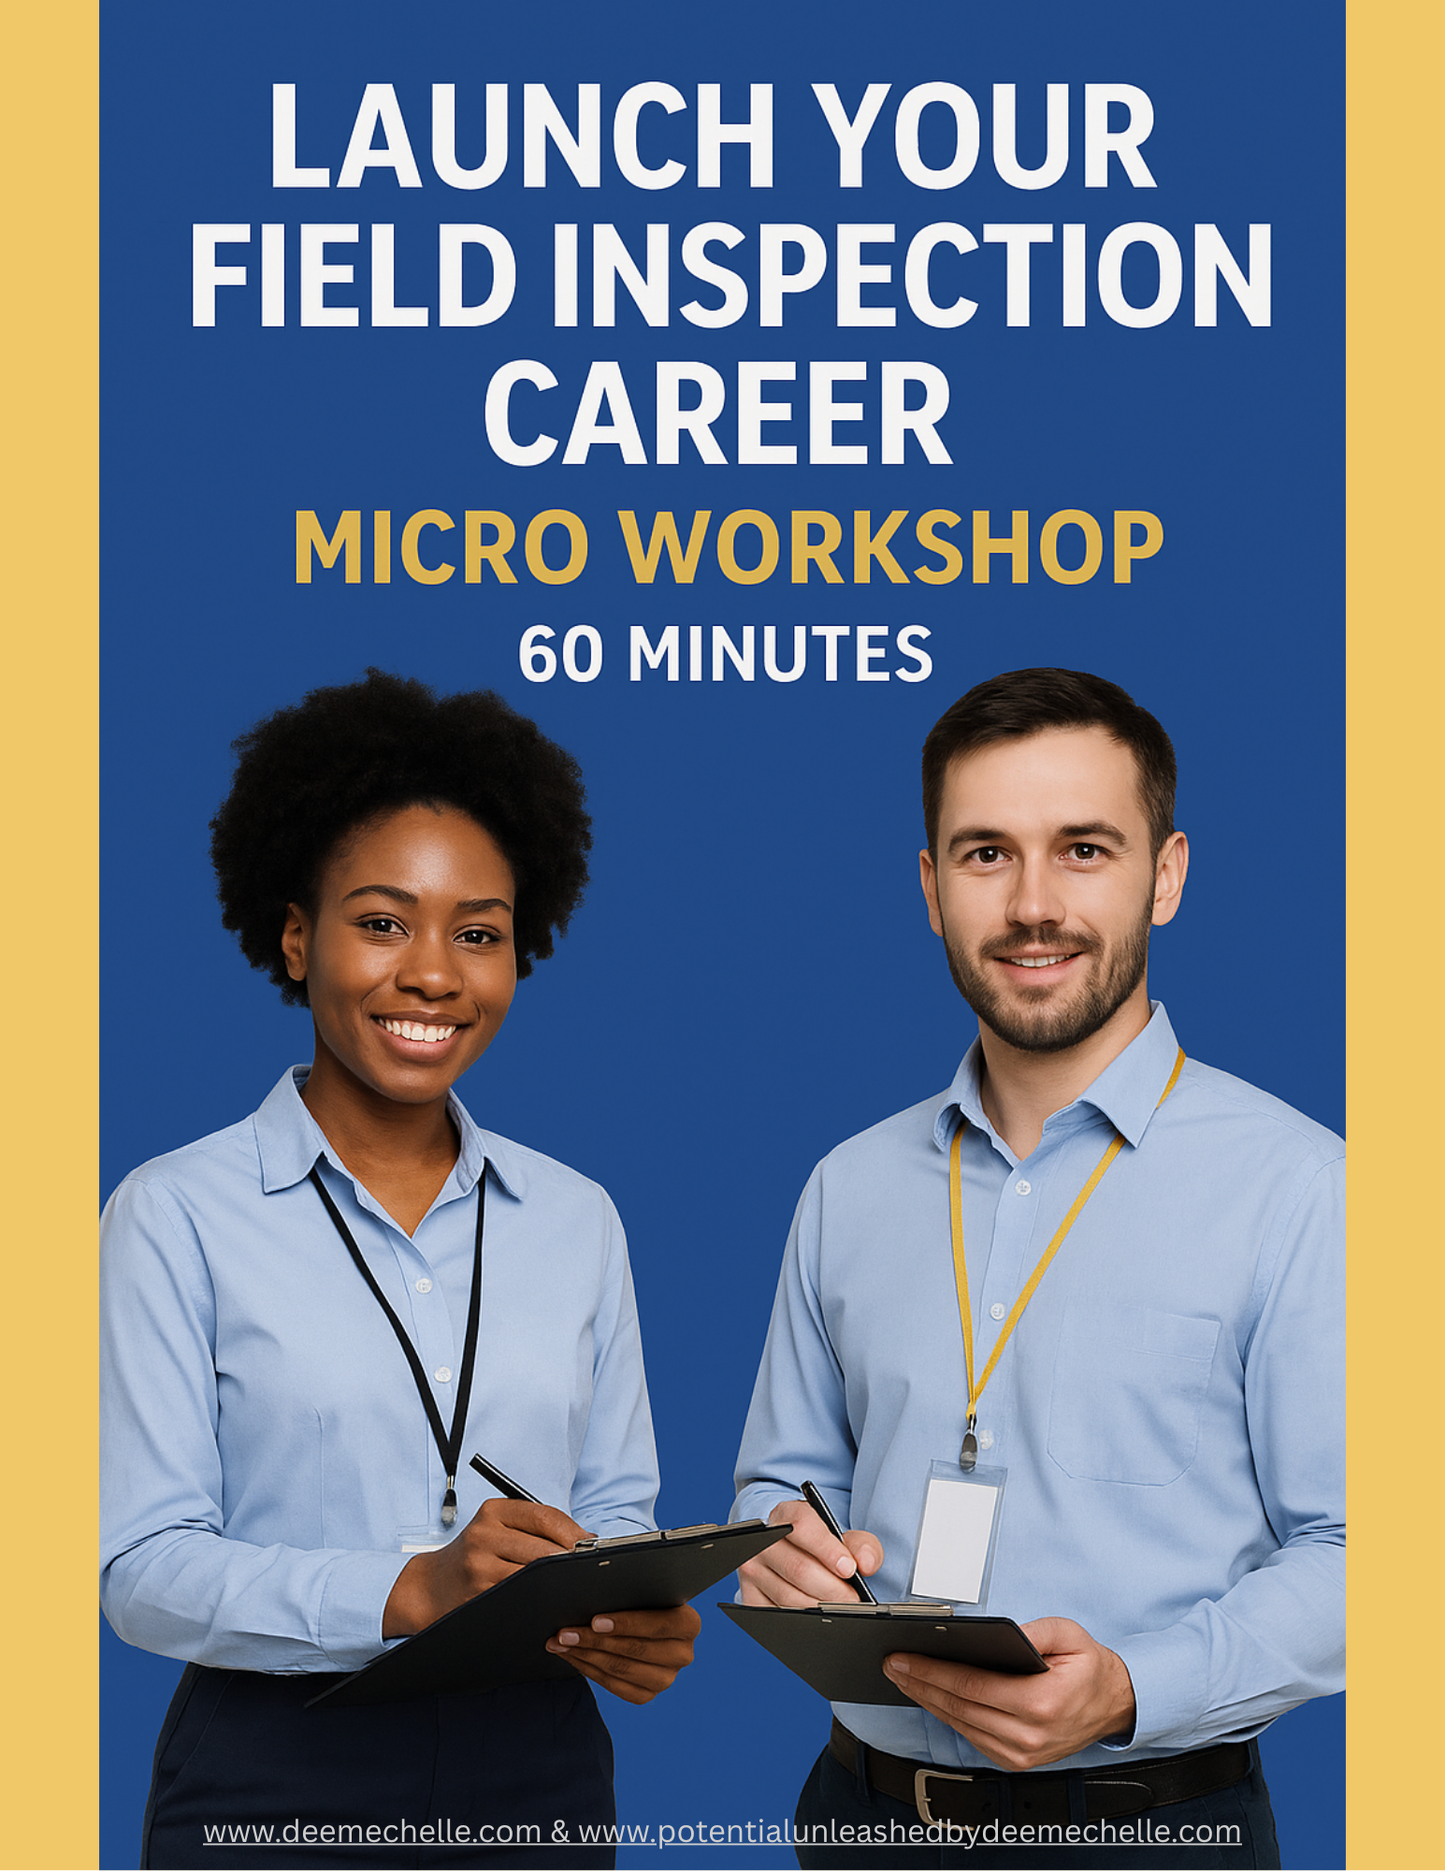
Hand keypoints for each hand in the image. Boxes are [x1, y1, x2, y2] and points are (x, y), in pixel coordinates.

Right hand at [383, 1497, 588, 1635]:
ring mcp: (479, 1564)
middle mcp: (484, 1533)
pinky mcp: (479, 1591)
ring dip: (557, 1581)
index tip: (592, 1545)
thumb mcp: (495, 1529)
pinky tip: (549, 1599)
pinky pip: (519, 1594)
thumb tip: (585, 1540)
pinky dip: (539, 1597)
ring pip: (533, 1573)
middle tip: (588, 1570)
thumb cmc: (474, 1555)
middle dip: (570, 1561)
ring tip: (573, 1585)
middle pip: (543, 1547)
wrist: (430, 1586)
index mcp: (493, 1511)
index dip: (573, 1532)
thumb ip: (532, 1529)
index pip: (545, 1516)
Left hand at [546, 1603, 701, 1704]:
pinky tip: (572, 1657)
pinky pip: (614, 1686)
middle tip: (565, 1633)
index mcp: (689, 1624)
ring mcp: (666, 1678)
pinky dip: (589, 1670)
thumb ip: (630, 1590)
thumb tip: (594, 1588)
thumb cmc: (641, 1599)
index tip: (595, 1620)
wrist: (644, 1624)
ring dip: (585, 1655)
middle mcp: (683, 1654)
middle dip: (594, 1640)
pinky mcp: (647, 1694)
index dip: (625, 1623)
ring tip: (561, 1643)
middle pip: (634, 1649)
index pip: (657, 1625)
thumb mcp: (643, 1590)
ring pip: (621, 1669)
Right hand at [737, 1500, 882, 1606]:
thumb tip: (866, 1564)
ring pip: (789, 1596)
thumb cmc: (823, 1547)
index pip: (803, 1527)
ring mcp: (753, 1569)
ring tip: (841, 1610)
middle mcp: (763, 1540)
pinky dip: (803, 1621)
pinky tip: (819, 1618)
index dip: (828, 1549)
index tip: (849, 1569)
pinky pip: (777, 1616)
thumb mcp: (845, 1538)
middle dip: (832, 1589)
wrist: (793, 1554)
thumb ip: (862, 1546)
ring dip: (820, 1608)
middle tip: (854, 1600)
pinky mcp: (750, 1596)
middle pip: (799, 1568)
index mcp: (786, 1515)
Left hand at [883, 1616, 1136, 1769]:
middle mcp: (1028, 1736)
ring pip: (961, 1726)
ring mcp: (1022, 1755)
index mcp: (1040, 1704)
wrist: (1113, 1705)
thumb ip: (1033, 1630)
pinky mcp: (1017, 1762)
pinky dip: (948, 1717)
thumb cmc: (1089, 1668)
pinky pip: (972, 1738)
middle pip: (959, 1708)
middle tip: (892, 1665)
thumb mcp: (1068, 1635)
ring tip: (904, 1679)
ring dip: (928, 1702)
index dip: (932, 1672)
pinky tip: (931, 1698)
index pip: (971, 1687)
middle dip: (920, 1685)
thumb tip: (992, 1632)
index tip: (904, 1658)